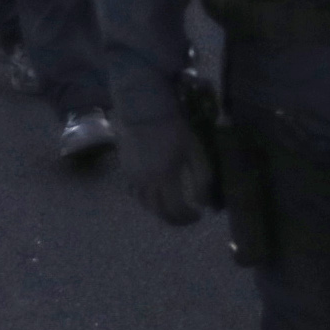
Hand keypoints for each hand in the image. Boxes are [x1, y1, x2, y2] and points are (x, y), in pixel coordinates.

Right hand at [124, 109, 211, 226]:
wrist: (144, 110)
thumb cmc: (174, 129)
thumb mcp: (195, 151)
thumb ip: (202, 179)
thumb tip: (203, 203)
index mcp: (165, 179)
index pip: (176, 210)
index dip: (188, 218)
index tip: (198, 214)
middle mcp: (147, 183)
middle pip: (159, 212)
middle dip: (174, 220)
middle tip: (185, 218)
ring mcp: (133, 178)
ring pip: (145, 205)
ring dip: (159, 211)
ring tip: (171, 207)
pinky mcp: (125, 170)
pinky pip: (134, 193)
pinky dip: (145, 199)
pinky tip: (154, 193)